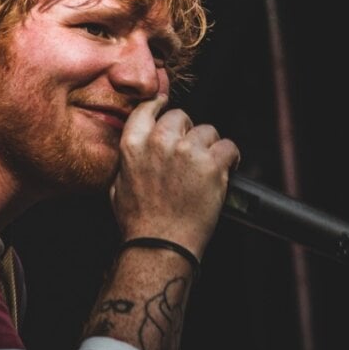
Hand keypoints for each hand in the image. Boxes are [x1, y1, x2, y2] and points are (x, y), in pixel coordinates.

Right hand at [111, 94, 240, 257]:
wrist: (160, 245)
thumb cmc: (139, 223)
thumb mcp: (117, 186)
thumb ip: (128, 161)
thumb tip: (136, 150)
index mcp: (133, 145)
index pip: (148, 108)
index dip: (160, 105)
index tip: (166, 105)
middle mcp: (159, 142)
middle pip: (181, 116)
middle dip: (187, 131)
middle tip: (190, 152)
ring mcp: (187, 151)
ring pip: (207, 131)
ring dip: (209, 146)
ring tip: (207, 166)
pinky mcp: (211, 165)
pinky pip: (228, 147)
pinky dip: (231, 158)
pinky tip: (227, 168)